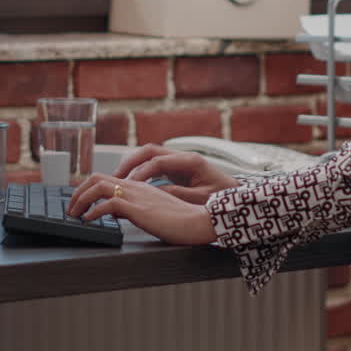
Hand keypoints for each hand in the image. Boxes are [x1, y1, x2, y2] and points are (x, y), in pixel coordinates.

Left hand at [66, 173, 216, 245]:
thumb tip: (114, 212)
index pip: (106, 179)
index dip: (87, 188)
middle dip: (78, 192)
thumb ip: (133, 209)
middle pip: (97, 178)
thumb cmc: (180, 220)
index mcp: (139, 186)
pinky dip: (93, 211)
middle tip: (71, 208)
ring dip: (81, 199)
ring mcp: (136, 196)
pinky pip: (108, 205)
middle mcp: (135, 187)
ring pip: (98, 186)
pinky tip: (89, 220)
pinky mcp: (139, 209)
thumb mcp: (152, 211)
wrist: (198, 222)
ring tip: (74, 213)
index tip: (79, 202)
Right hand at [114, 144, 240, 203]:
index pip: (159, 161)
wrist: (235, 197)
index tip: (130, 184)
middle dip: (131, 162)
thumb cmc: (222, 197)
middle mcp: (182, 157)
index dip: (143, 172)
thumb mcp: (201, 199)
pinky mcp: (176, 170)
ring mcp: (178, 162)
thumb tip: (156, 194)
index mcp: (190, 161)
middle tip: (116, 177)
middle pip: (150, 151)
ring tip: (118, 179)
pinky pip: (153, 166)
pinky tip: (131, 183)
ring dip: (133, 166)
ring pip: (149, 157)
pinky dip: (140, 172)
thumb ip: (179, 195)